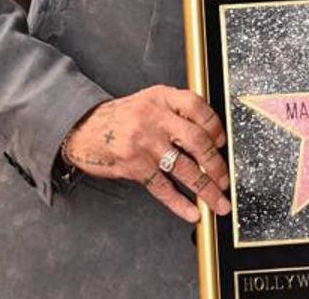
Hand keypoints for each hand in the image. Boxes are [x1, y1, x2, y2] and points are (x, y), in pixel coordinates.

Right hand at [62, 85, 230, 222]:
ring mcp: (144, 141)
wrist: (83, 128)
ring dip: (205, 189)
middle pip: (196, 140)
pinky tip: (192, 211)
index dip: (214, 126)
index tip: (222, 143)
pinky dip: (179, 203)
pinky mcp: (133, 165)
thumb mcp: (148, 101)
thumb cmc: (120, 117)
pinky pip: (162, 187)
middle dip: (215, 164)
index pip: (197, 106)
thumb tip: (207, 135)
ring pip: (183, 168)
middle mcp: (154, 117)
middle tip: (225, 179)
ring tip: (218, 203)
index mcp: (161, 97)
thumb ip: (174, 110)